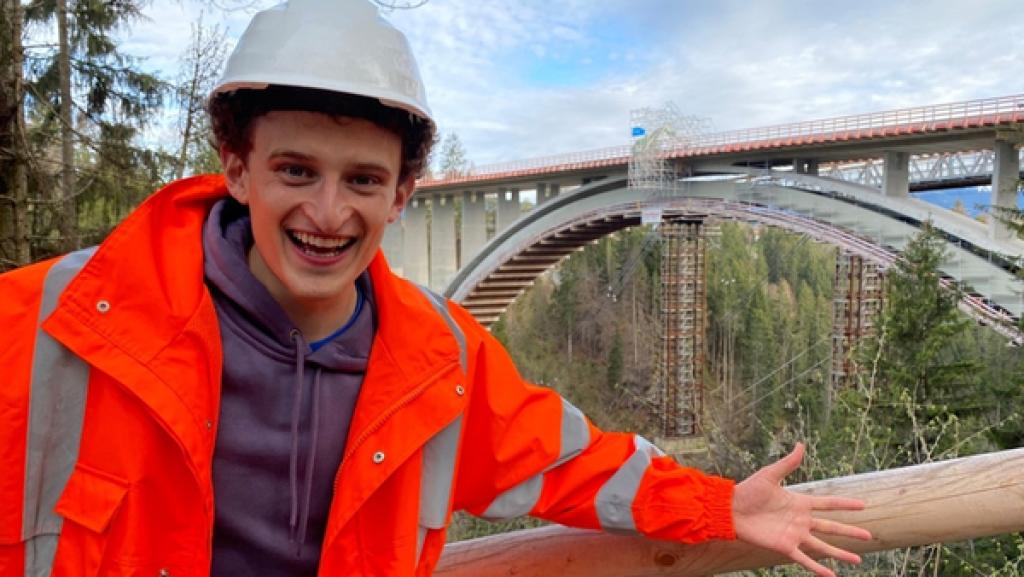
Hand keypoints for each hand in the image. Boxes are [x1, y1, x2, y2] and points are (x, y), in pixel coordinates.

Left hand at [732, 443, 871, 576]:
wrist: (730, 509)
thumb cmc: (748, 491)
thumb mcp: (770, 474)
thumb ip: (788, 463)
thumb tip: (801, 444)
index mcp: (799, 502)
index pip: (828, 503)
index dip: (845, 504)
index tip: (863, 505)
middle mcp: (800, 520)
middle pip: (831, 527)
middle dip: (850, 531)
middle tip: (869, 535)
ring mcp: (794, 535)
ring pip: (823, 546)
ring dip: (840, 552)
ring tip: (858, 559)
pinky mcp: (784, 546)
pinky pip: (804, 559)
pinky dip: (818, 568)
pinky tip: (832, 576)